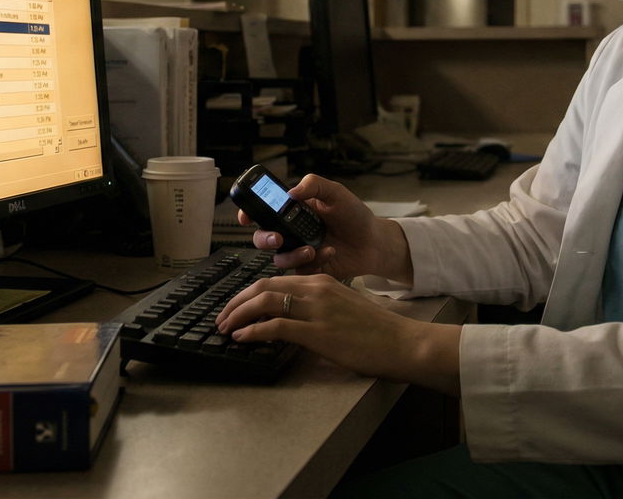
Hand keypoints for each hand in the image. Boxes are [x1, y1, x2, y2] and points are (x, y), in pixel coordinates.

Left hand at [215, 274, 458, 395]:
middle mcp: (315, 289)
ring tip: (224, 328)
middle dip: (236, 302)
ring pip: (263, 302)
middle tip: (221, 317)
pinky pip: (274, 326)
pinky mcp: (316, 332)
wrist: (402, 342)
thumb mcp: (344, 308)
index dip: (249, 293)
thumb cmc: (378, 331)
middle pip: (263, 287)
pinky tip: (241, 339)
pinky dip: (252, 331)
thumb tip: (292, 321)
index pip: (275, 280)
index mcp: (321, 281)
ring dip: (237, 315)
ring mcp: (315, 309)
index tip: (235, 307)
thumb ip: (318, 308)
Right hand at [239, 174, 411, 281]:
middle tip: (277, 238)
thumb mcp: (336, 192)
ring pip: (278, 258)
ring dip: (291, 254)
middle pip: (262, 237)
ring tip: (311, 249)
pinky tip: (329, 252)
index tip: (245, 217)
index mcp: (293, 211)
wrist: (374, 241)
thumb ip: (314, 184)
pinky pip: (299, 271)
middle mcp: (292, 231)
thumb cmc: (355, 215)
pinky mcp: (309, 269)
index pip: (262, 211)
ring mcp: (299, 251)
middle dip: (264, 239)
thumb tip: (290, 192)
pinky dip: (312, 263)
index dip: (248, 213)